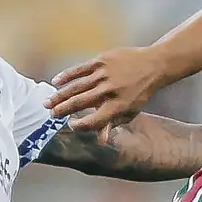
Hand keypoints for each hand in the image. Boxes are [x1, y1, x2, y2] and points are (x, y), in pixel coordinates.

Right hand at [49, 47, 170, 131]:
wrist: (152, 65)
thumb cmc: (139, 92)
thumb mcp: (130, 111)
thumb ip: (112, 124)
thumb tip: (101, 141)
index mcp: (117, 107)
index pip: (94, 121)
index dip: (80, 126)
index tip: (70, 125)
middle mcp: (109, 92)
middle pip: (81, 103)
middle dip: (63, 110)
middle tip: (51, 115)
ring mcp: (104, 75)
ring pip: (77, 87)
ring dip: (60, 95)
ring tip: (48, 103)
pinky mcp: (101, 61)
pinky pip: (79, 69)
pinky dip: (66, 76)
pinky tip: (55, 82)